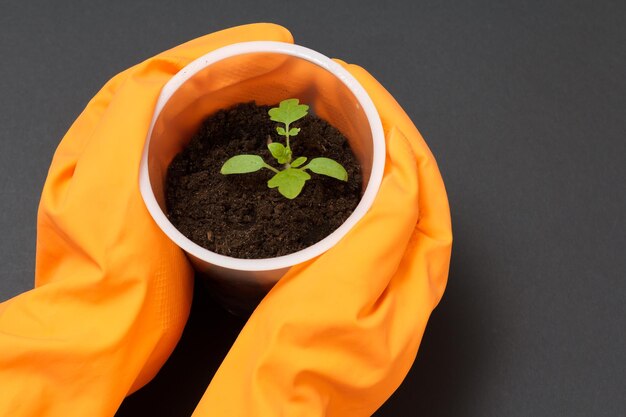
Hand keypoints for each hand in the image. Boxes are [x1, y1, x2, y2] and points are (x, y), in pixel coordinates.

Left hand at [0, 23, 294, 416]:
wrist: (111, 328)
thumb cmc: (109, 267)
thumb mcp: (107, 187)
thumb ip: (126, 120)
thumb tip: (164, 76)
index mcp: (110, 130)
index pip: (168, 70)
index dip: (222, 49)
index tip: (272, 41)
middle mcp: (130, 143)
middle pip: (190, 89)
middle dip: (240, 70)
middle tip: (290, 65)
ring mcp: (154, 172)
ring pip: (204, 118)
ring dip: (244, 99)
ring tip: (287, 91)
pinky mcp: (175, 201)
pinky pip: (213, 152)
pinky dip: (243, 137)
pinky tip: (270, 139)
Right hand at [192, 61, 452, 414]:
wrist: (265, 415)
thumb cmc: (294, 366)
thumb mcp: (338, 294)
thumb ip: (381, 236)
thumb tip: (403, 179)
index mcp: (413, 286)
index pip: (424, 194)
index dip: (403, 141)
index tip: (372, 104)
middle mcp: (409, 289)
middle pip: (418, 198)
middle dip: (398, 142)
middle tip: (364, 102)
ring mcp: (383, 292)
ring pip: (397, 210)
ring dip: (384, 163)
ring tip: (357, 127)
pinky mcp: (354, 295)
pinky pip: (372, 229)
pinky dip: (363, 192)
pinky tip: (342, 181)